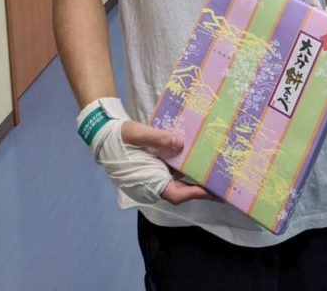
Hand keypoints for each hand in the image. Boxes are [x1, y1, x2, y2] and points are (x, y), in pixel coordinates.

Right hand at [77, 98, 210, 204]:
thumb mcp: (137, 134)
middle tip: (223, 184)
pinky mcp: (155, 165)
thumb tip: (181, 143)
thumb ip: (158, 138)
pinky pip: (172, 169)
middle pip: (181, 189)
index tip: (211, 190)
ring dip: (195, 176)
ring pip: (178, 179)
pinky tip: (198, 157)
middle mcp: (153, 182)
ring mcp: (154, 174)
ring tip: (216, 171)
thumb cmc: (118, 136)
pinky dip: (185, 165)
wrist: (103, 132)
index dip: (193, 192)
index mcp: (147, 181)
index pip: (175, 194)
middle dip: (201, 187)